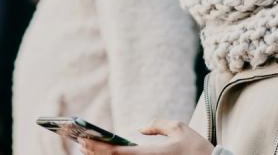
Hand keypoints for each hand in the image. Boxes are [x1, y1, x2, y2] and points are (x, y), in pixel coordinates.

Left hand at [79, 119, 213, 154]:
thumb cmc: (197, 150)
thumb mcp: (179, 129)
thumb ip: (157, 125)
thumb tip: (140, 128)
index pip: (117, 154)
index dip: (98, 148)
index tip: (84, 140)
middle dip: (95, 154)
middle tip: (80, 144)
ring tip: (89, 149)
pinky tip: (108, 154)